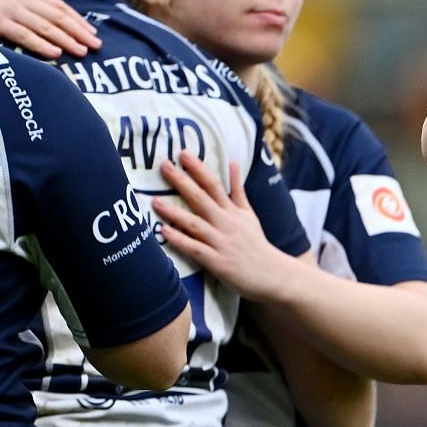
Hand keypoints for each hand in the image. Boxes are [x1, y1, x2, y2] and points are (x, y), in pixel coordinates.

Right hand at [0, 0, 99, 57]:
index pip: (58, 6)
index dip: (77, 19)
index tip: (92, 32)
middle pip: (57, 16)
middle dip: (79, 31)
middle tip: (96, 45)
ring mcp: (9, 9)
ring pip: (45, 26)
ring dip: (65, 40)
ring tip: (81, 51)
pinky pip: (23, 35)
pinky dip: (41, 44)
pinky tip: (55, 53)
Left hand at [152, 152, 298, 300]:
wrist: (272, 273)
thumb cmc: (256, 243)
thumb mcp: (250, 214)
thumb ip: (238, 190)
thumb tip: (233, 163)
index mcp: (232, 210)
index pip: (214, 184)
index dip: (198, 168)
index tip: (183, 153)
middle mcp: (226, 222)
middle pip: (201, 198)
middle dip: (182, 181)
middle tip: (164, 165)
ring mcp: (221, 242)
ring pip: (194, 223)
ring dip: (174, 212)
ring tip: (155, 201)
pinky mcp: (217, 261)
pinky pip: (195, 248)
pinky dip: (180, 240)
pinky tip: (164, 232)